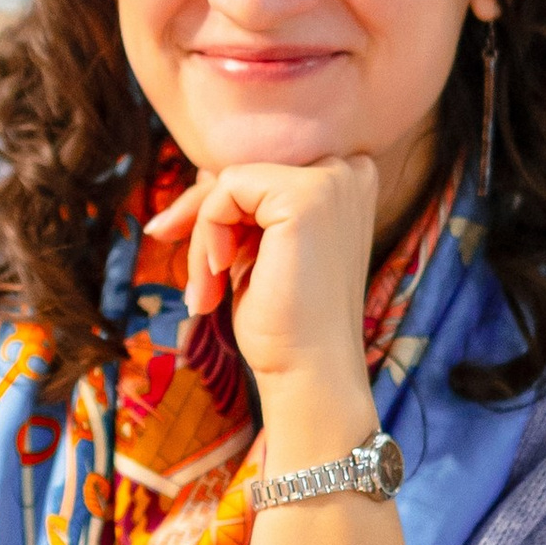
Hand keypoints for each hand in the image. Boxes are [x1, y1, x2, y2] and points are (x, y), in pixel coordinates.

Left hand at [143, 159, 379, 439]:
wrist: (309, 373)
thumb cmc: (285, 321)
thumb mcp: (260, 248)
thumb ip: (245, 207)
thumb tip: (201, 173)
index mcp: (347, 182)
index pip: (262, 173)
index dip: (221, 211)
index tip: (203, 258)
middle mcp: (349, 171)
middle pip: (245, 172)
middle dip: (203, 221)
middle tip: (196, 280)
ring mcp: (333, 179)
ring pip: (229, 182)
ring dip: (203, 238)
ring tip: (206, 291)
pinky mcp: (305, 195)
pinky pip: (225, 190)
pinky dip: (207, 235)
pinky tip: (219, 277)